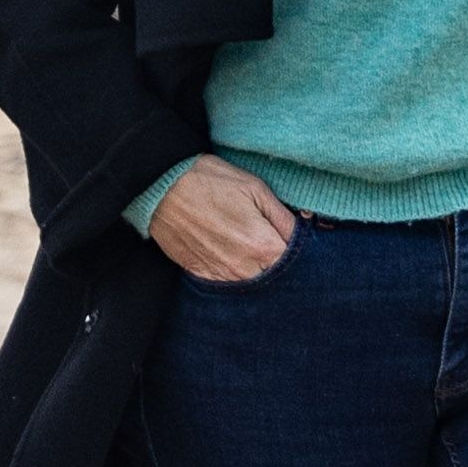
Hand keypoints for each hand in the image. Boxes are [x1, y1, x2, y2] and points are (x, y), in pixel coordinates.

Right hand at [152, 156, 298, 285]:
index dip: (298, 253)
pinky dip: (233, 274)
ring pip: (251, 284)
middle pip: (275, 279)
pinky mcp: (201, 275)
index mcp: (263, 246)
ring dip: (257, 272)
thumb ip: (283, 216)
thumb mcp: (255, 189)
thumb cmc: (210, 182)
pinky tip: (231, 256)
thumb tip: (304, 230)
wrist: (162, 187)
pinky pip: (226, 284)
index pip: (295, 263)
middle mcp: (244, 268)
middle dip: (279, 265)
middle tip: (272, 244)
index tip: (294, 242)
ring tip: (249, 248)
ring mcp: (221, 275)